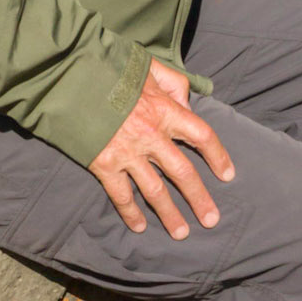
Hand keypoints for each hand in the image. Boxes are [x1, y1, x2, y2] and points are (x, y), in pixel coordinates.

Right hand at [89, 59, 234, 237]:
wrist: (73, 78)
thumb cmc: (114, 68)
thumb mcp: (151, 67)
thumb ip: (175, 86)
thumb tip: (188, 106)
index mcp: (165, 110)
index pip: (202, 136)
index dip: (218, 157)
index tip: (228, 175)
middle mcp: (151, 135)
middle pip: (183, 172)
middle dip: (199, 198)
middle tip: (212, 219)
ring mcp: (127, 153)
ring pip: (155, 191)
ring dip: (169, 214)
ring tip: (182, 233)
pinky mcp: (104, 165)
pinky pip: (121, 196)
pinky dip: (131, 214)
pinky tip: (139, 227)